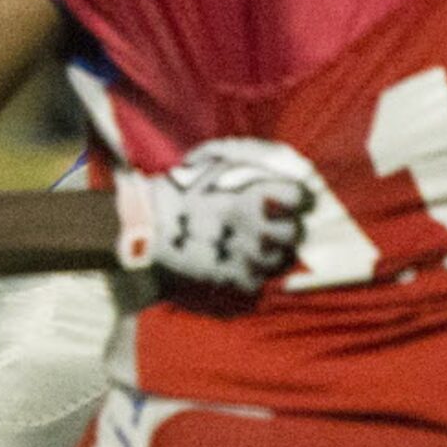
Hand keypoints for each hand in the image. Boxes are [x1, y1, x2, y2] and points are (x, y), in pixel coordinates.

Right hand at [115, 141, 311, 291]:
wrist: (146, 226)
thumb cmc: (178, 190)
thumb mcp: (214, 163)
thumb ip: (249, 166)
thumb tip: (277, 171)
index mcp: (256, 192)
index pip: (301, 197)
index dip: (296, 200)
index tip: (288, 202)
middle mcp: (258, 224)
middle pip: (295, 233)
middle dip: (285, 231)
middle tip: (268, 228)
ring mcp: (248, 255)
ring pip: (279, 261)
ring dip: (268, 255)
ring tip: (248, 248)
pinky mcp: (234, 280)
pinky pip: (257, 283)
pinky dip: (249, 277)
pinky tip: (234, 266)